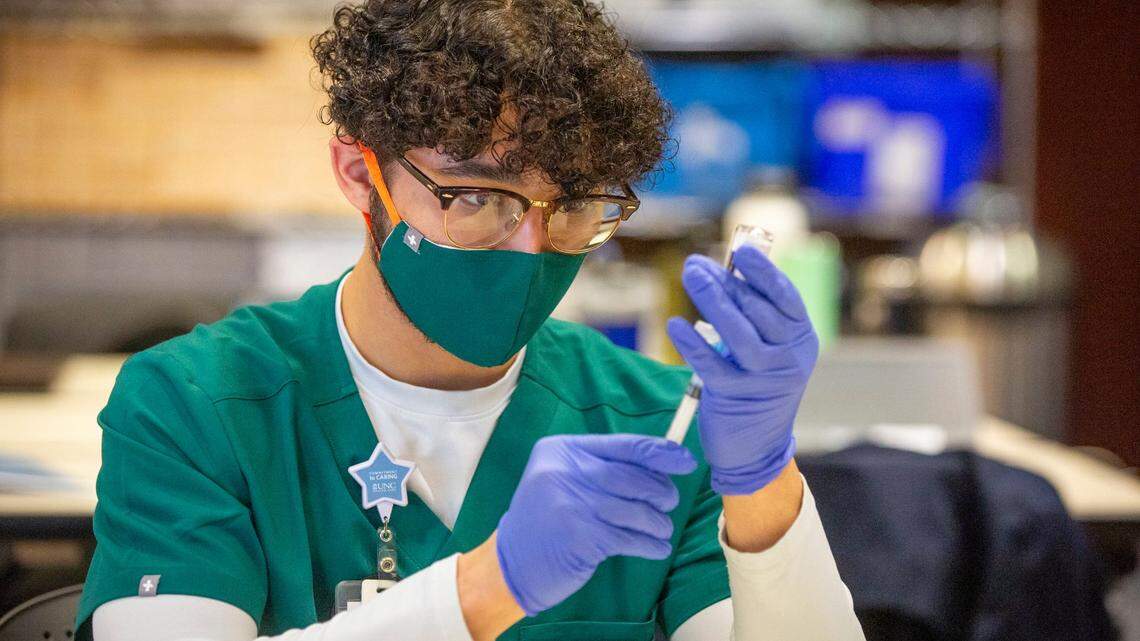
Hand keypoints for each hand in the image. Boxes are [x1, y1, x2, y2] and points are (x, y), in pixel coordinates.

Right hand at [495, 434, 696, 615]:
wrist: (511, 563)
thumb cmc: (547, 520)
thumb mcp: (563, 479)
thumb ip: (600, 467)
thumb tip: (659, 465)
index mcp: (562, 450)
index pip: (623, 445)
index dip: (660, 452)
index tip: (685, 460)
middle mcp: (565, 472)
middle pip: (632, 477)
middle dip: (660, 490)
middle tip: (668, 502)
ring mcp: (572, 504)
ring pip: (635, 509)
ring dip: (657, 522)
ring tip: (661, 529)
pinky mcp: (581, 537)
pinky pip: (630, 538)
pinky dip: (650, 544)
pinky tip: (657, 548)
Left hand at [666, 245, 817, 495]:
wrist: (756, 447)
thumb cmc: (756, 386)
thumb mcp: (767, 349)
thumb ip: (753, 314)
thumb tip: (722, 270)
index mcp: (801, 340)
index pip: (786, 299)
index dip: (764, 273)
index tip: (742, 250)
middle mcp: (790, 359)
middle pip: (758, 312)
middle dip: (726, 283)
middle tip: (696, 265)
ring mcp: (765, 380)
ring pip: (739, 335)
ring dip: (714, 302)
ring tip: (692, 279)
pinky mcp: (736, 398)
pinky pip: (712, 366)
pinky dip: (693, 344)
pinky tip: (675, 324)